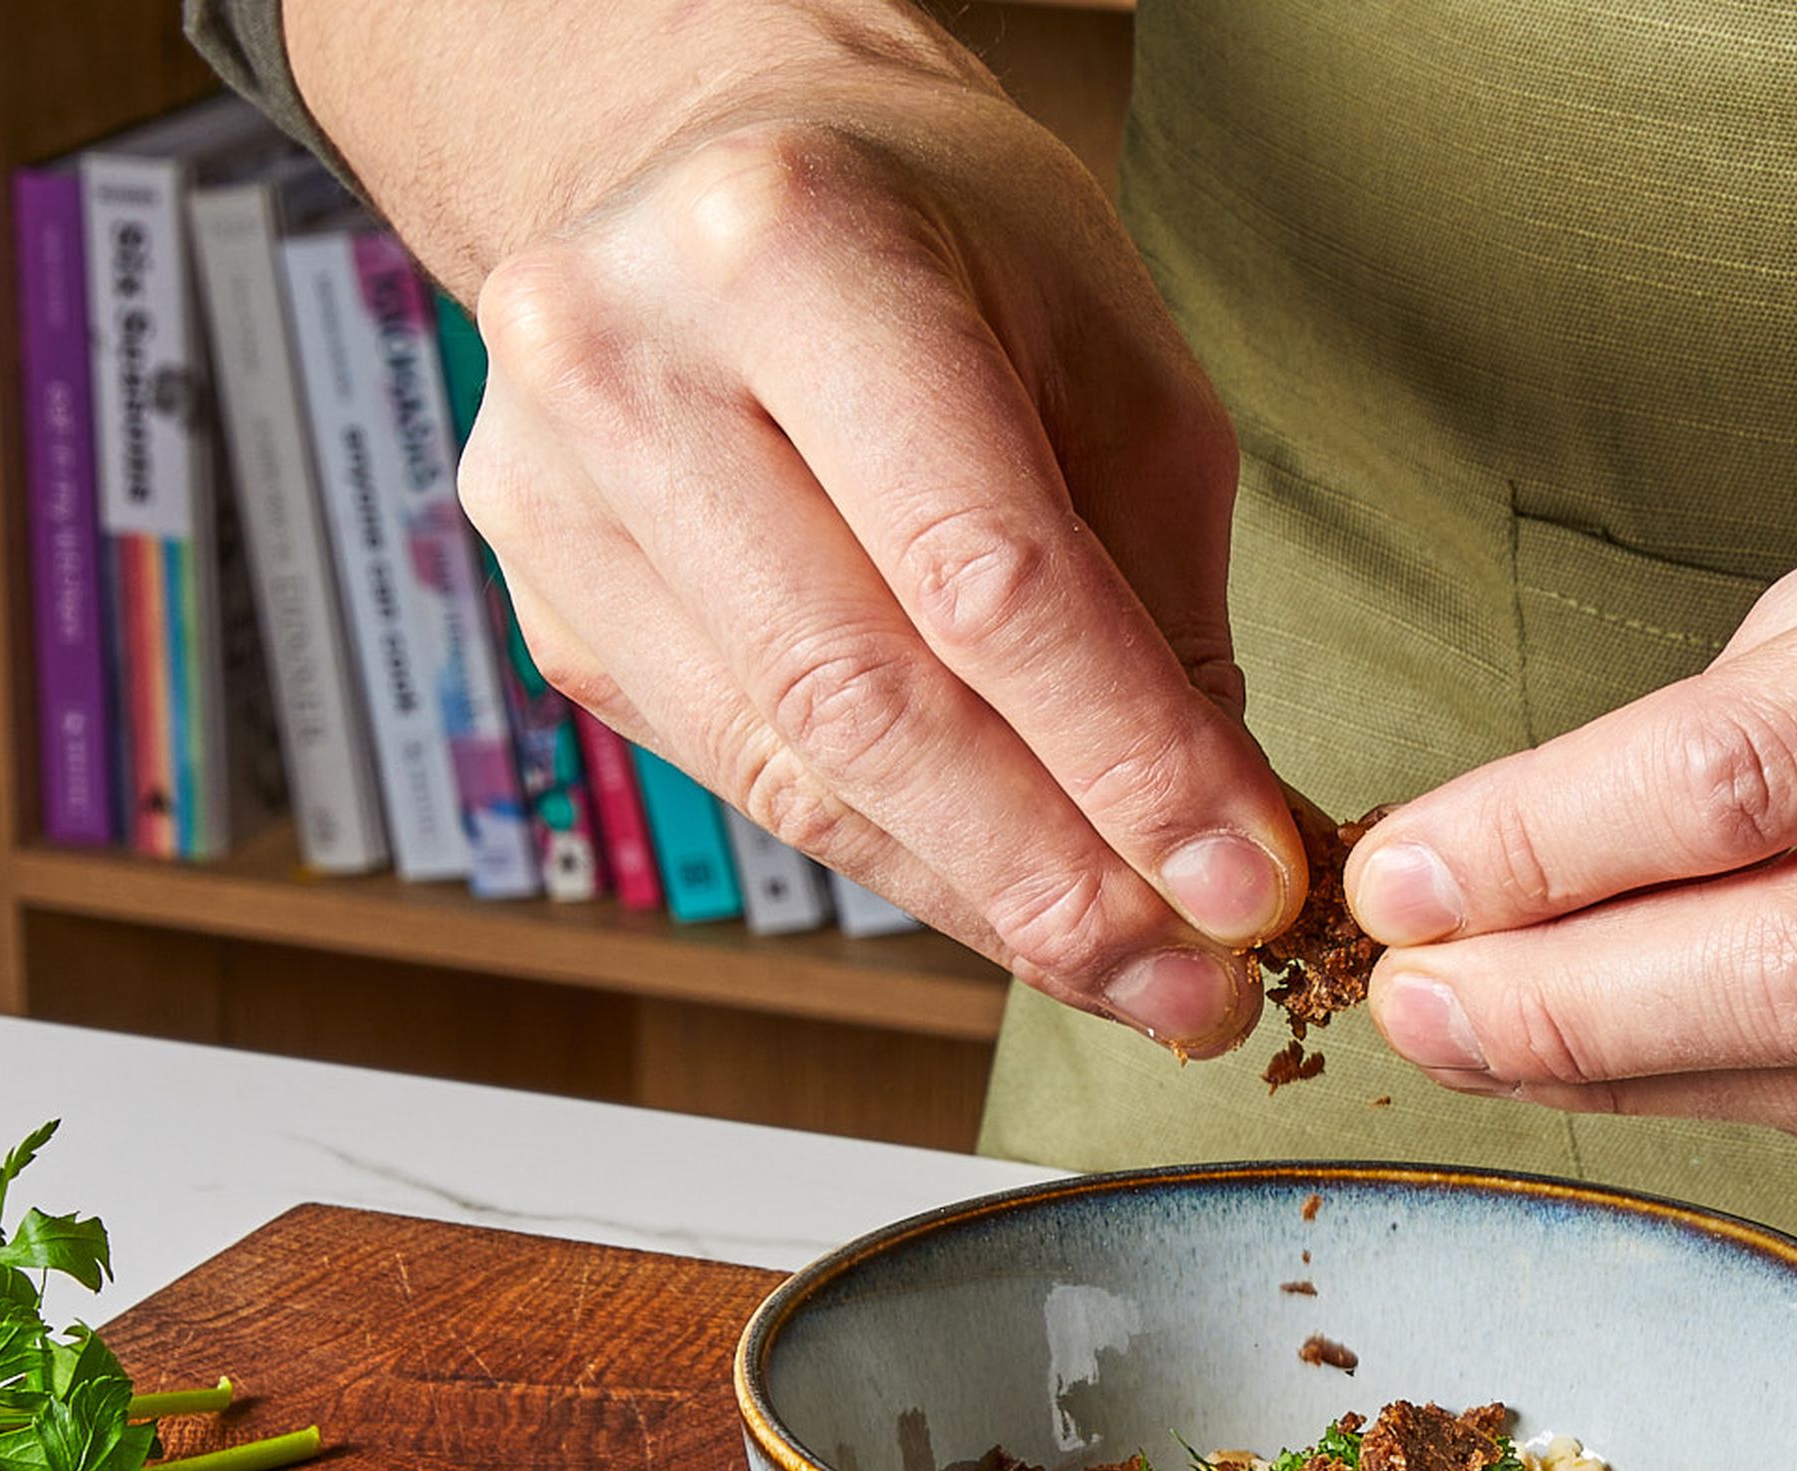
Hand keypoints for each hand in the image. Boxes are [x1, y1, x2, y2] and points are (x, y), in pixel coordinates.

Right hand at [291, 0, 1294, 1049]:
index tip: (1246, 885)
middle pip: (864, 698)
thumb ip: (1156, 604)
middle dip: (1052, 872)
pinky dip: (894, 859)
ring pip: (791, 775)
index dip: (1123, 756)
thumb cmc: (942, 245)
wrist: (725, 166)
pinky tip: (1004, 898)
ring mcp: (553, 492)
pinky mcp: (549, 604)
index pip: (980, 570)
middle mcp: (629, 359)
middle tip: (1193, 977)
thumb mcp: (1112, 365)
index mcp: (792, 247)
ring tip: (1128, 970)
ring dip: (980, 899)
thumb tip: (1218, 849)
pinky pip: (744, 781)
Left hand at [1340, 440, 1796, 1156]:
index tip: (1404, 880)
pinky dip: (1770, 1102)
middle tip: (1416, 1007)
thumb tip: (1521, 866)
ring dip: (1644, 1081)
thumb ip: (1759, 706)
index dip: (1546, 853)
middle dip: (1570, 1013)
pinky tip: (1665, 1066)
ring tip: (1499, 1041)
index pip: (1761, 778)